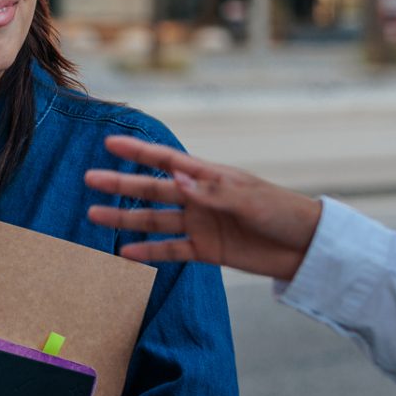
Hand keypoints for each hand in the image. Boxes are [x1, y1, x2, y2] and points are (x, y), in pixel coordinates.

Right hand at [84, 135, 321, 279]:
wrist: (305, 247)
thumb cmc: (282, 212)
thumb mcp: (248, 200)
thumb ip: (211, 193)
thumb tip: (176, 179)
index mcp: (210, 176)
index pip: (167, 160)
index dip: (139, 151)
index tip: (110, 143)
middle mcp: (200, 197)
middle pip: (153, 189)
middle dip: (121, 184)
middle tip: (90, 179)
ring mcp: (201, 224)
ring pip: (155, 220)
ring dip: (126, 219)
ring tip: (95, 215)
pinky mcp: (207, 250)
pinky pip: (172, 250)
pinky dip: (149, 252)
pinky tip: (125, 253)